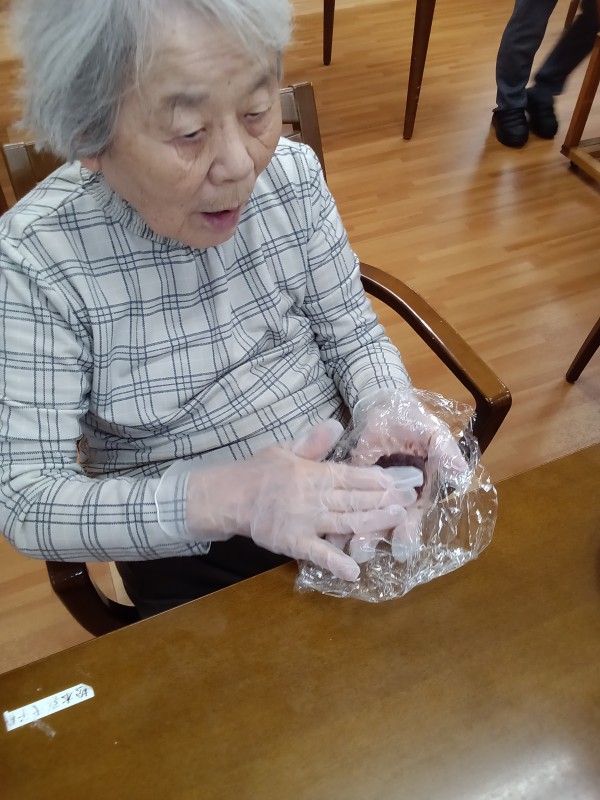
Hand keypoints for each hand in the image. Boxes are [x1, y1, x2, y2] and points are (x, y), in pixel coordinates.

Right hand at [177, 420, 415, 580]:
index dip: (376, 479)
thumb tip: (335, 425)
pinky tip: (354, 570)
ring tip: (398, 520)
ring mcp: (305, 521)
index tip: (398, 481)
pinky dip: (336, 562)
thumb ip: (312, 443)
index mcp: (313, 473)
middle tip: (409, 500)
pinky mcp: (293, 542)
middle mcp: (314, 496)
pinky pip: (318, 553)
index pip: (351, 475)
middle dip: (384, 499)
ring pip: (346, 522)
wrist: (228, 496)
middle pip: (355, 499)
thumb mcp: (285, 449)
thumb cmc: (258, 472)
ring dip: (373, 522)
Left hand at [341, 389, 470, 564]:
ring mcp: (372, 496)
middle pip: (386, 524)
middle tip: (363, 550)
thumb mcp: (432, 433)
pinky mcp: (351, 488)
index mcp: (419, 491)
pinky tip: (327, 534)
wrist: (382, 406)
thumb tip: (462, 475)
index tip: (401, 546)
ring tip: (344, 546)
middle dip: (376, 538)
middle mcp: (396, 500)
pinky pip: (345, 507)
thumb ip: (446, 453)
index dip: (408, 531)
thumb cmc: (412, 421)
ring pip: (365, 519)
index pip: (414, 516)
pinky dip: (337, 520)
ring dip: (356, 533)